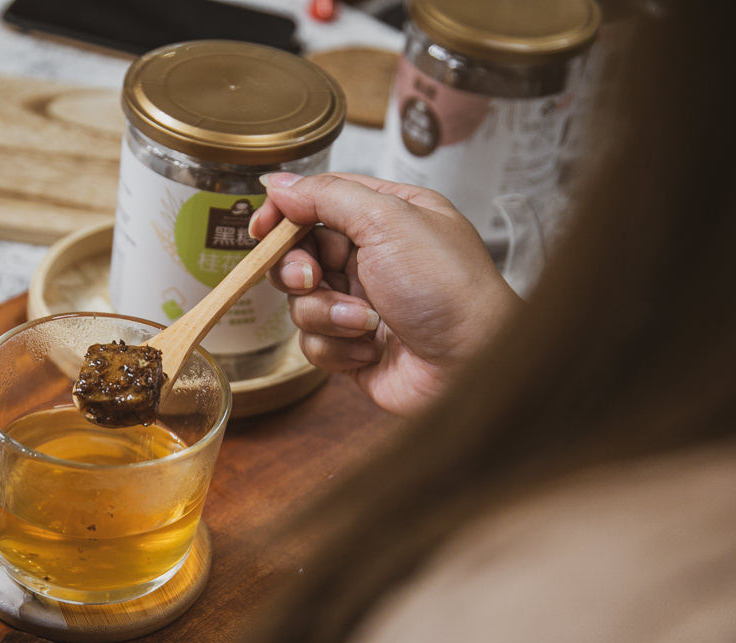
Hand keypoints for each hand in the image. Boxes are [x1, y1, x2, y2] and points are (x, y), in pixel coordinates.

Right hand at [251, 173, 519, 415]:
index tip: (263, 228)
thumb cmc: (448, 288)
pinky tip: (372, 347)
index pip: (320, 201)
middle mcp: (374, 257)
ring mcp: (362, 303)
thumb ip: (328, 196)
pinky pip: (314, 343)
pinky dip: (338, 347)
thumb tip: (280, 184)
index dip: (286, 214)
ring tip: (364, 321)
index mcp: (389, 216)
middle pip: (300, 253)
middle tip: (311, 278)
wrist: (472, 365)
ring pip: (302, 302)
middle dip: (299, 269)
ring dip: (327, 313)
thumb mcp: (388, 220)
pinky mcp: (354, 347)